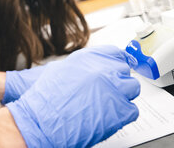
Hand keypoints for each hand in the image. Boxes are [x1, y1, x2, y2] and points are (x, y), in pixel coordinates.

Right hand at [6, 46, 140, 147]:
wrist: (40, 121)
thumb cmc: (45, 100)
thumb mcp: (60, 70)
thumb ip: (82, 67)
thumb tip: (92, 69)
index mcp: (90, 58)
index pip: (116, 53)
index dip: (117, 64)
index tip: (118, 70)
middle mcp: (104, 70)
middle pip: (124, 70)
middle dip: (117, 81)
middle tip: (106, 92)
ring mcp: (114, 89)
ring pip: (132, 88)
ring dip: (123, 97)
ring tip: (108, 106)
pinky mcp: (120, 110)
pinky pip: (132, 110)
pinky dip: (123, 115)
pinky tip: (109, 117)